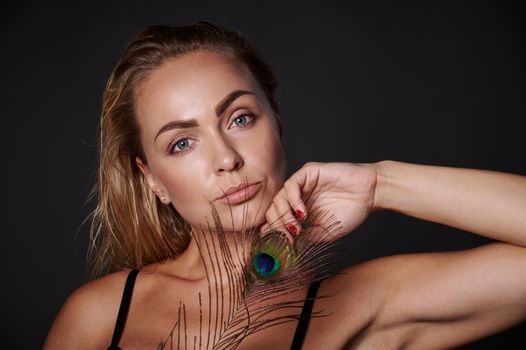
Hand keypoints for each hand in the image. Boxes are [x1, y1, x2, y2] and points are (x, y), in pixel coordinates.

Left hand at [261, 162, 377, 241]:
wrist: (370, 195)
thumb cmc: (350, 213)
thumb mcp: (323, 233)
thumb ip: (303, 239)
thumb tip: (283, 250)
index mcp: (296, 211)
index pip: (275, 219)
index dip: (272, 233)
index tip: (278, 246)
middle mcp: (295, 196)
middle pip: (273, 208)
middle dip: (276, 225)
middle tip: (287, 237)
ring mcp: (301, 184)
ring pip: (279, 197)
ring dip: (284, 215)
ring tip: (296, 227)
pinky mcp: (308, 172)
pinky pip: (291, 185)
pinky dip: (293, 201)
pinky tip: (302, 214)